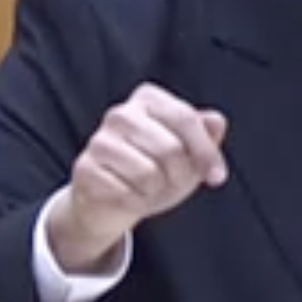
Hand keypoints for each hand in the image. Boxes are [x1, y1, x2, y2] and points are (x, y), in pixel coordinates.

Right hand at [47, 83, 228, 273]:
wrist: (113, 200)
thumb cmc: (156, 168)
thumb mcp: (189, 152)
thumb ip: (206, 134)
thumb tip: (215, 121)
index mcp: (148, 99)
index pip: (186, 119)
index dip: (206, 152)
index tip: (217, 177)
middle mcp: (121, 114)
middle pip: (171, 148)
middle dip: (180, 176)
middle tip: (172, 182)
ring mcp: (99, 140)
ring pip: (148, 174)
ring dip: (156, 191)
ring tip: (149, 187)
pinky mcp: (85, 168)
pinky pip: (125, 193)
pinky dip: (135, 202)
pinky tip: (129, 195)